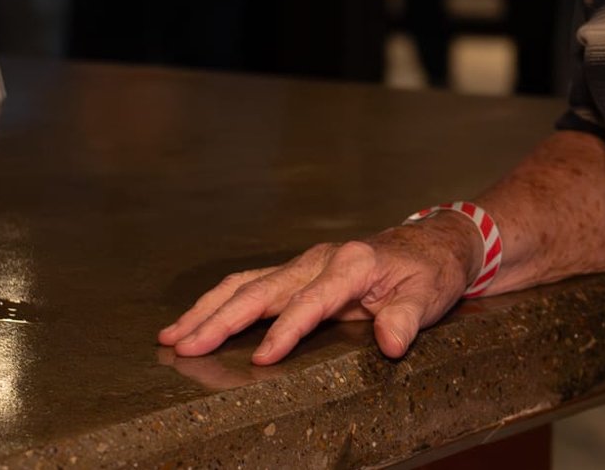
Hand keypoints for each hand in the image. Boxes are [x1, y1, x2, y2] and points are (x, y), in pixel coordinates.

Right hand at [158, 215, 480, 364]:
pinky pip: (251, 284)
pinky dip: (220, 302)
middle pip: (262, 291)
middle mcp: (320, 259)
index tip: (262, 361)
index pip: (310, 302)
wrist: (432, 243)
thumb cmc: (430, 272)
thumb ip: (407, 318)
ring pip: (246, 284)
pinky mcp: (298, 272)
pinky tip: (195, 320)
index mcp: (351, 264)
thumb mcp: (429, 296)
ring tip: (172, 336)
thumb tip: (390, 343)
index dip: (285, 331)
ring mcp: (305, 263)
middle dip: (220, 320)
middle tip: (185, 347)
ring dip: (208, 310)